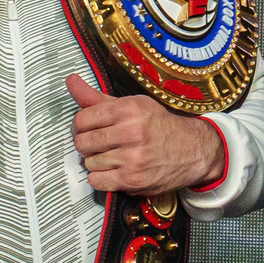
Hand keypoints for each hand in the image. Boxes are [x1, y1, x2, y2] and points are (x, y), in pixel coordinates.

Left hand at [67, 73, 223, 194]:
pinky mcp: (133, 180)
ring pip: (89, 163)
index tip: (90, 128)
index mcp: (129, 109)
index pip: (82, 119)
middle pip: (83, 142)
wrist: (193, 150)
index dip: (81, 126)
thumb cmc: (159, 126)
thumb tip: (70, 81)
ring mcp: (133, 158)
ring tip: (113, 157)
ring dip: (96, 162)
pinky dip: (101, 178)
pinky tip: (113, 171)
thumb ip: (97, 97)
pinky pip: (97, 181)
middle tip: (100, 144)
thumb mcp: (132, 105)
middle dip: (87, 144)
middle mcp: (132, 132)